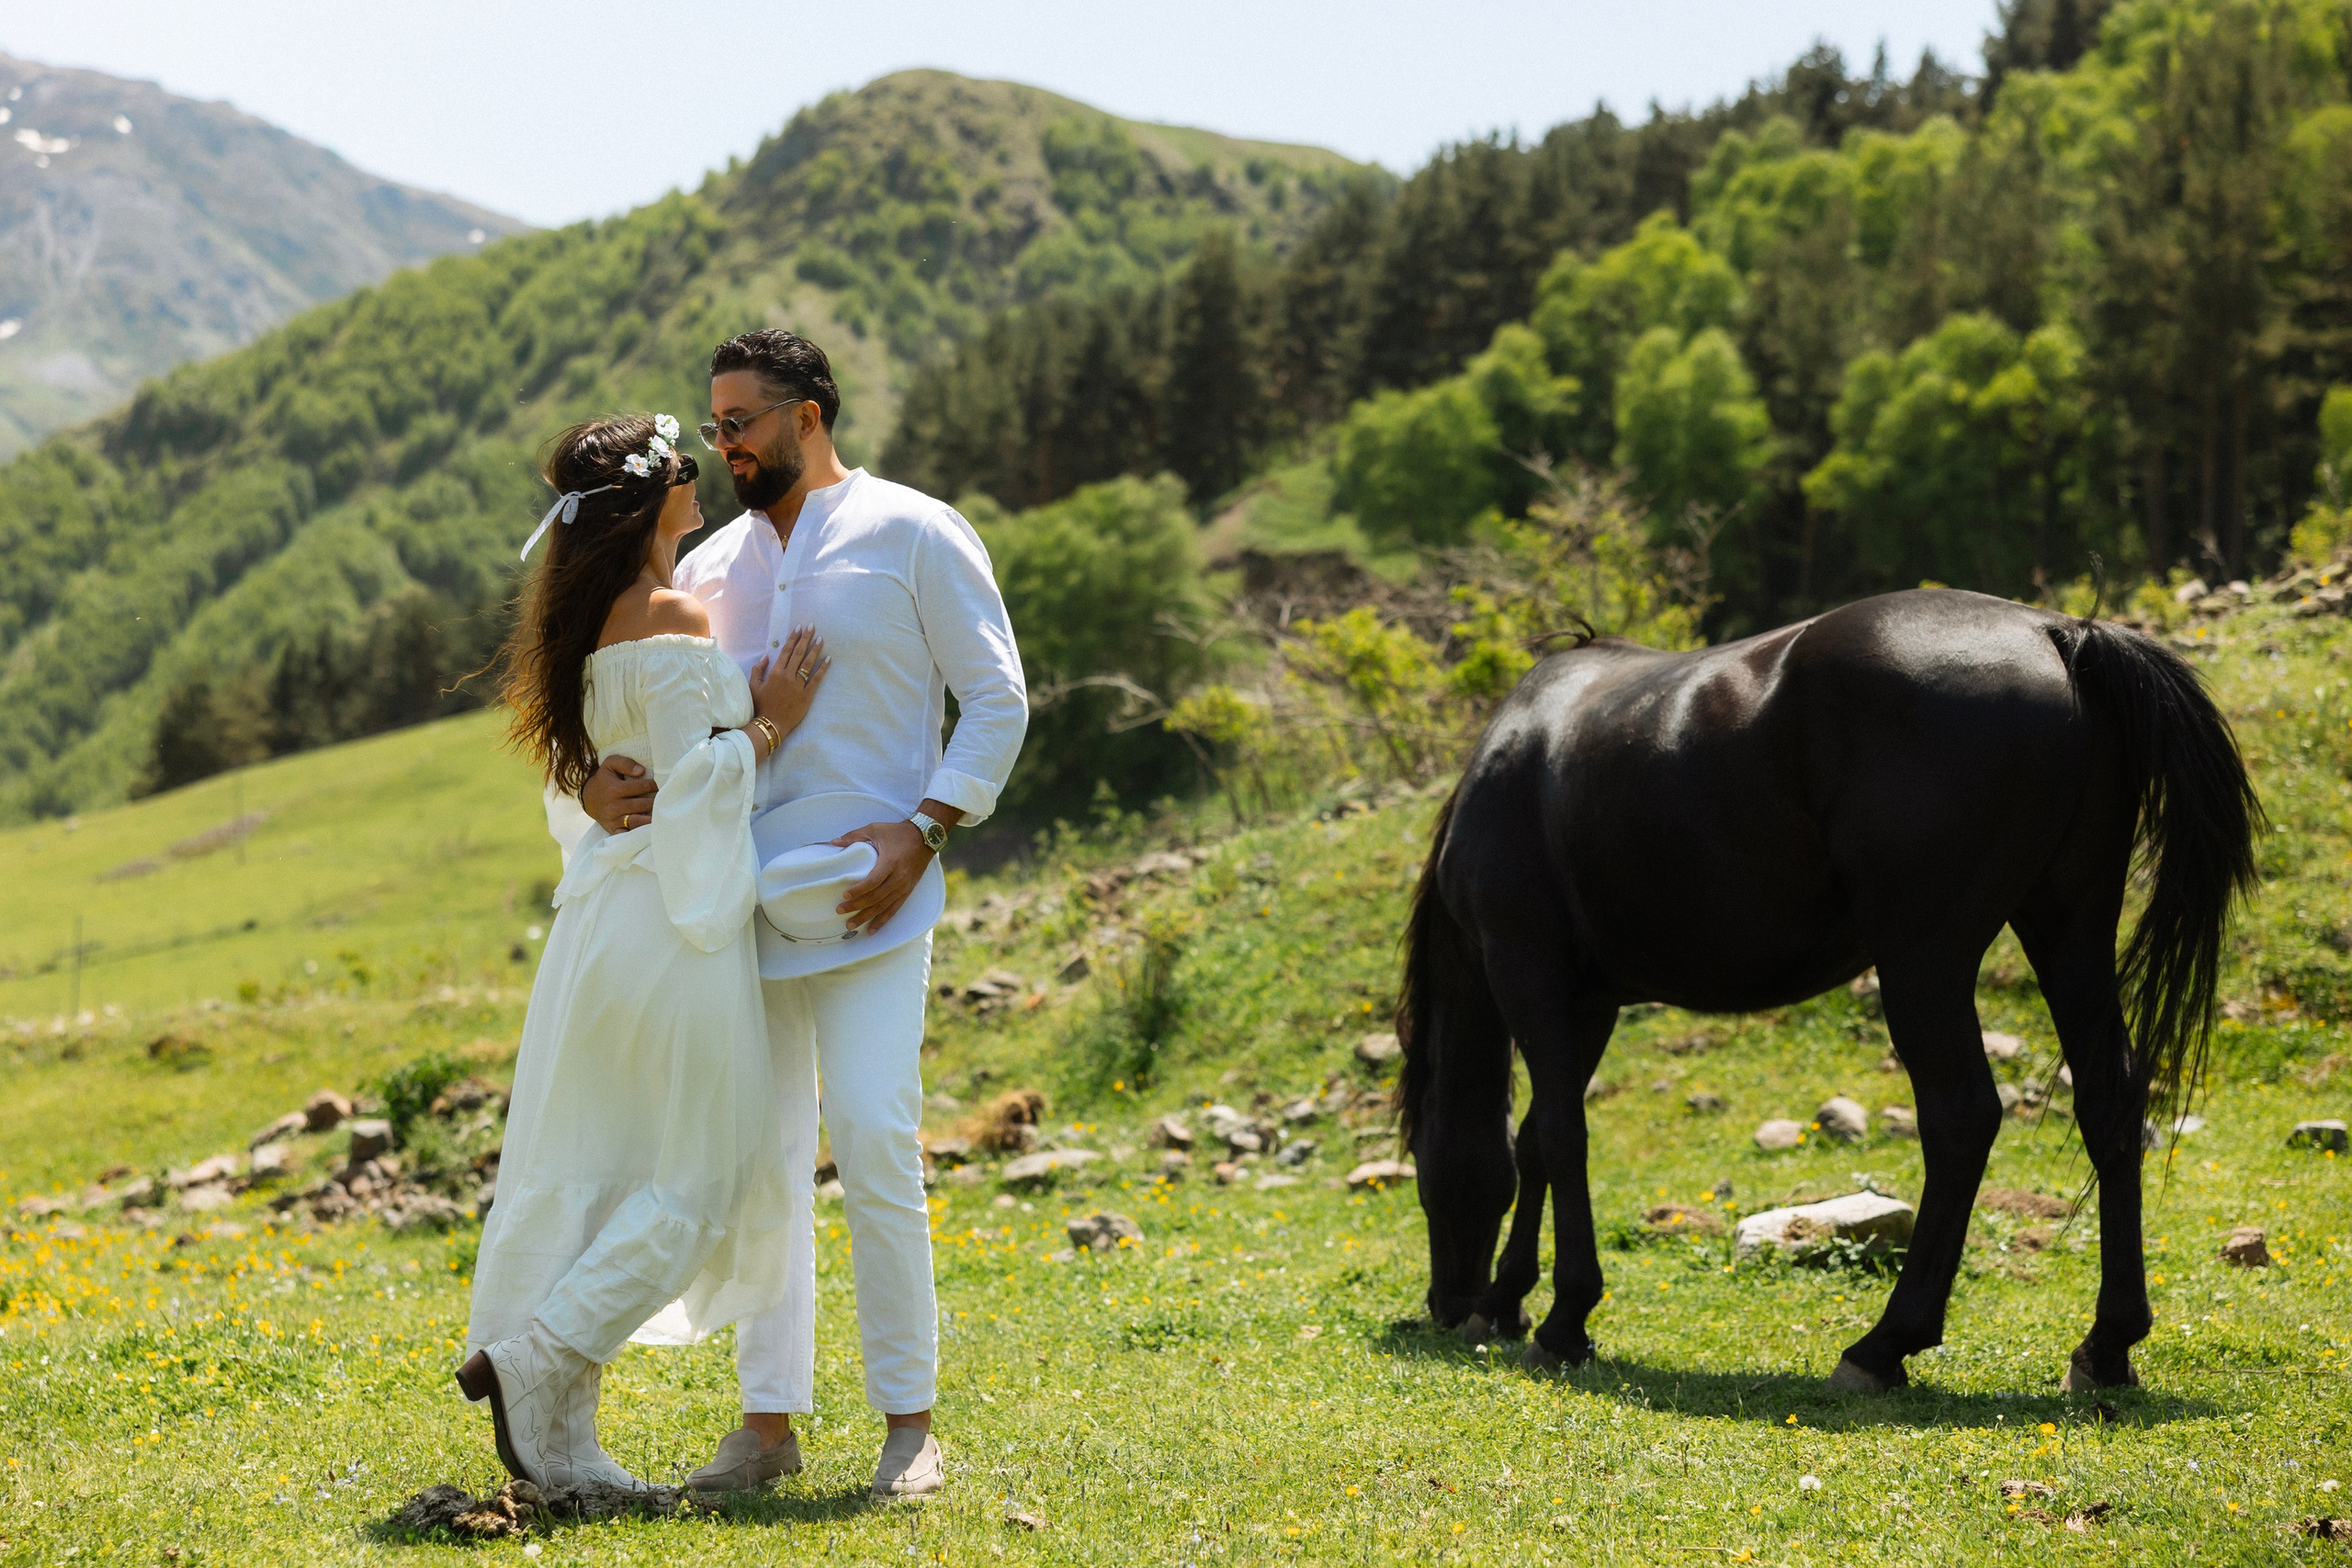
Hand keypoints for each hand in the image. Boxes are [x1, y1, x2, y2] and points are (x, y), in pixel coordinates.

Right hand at [582, 755, 655, 832]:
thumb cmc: (604, 779)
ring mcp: (614, 819)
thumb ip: (625, 763)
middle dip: (656, 801)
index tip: (661, 784)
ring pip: (638, 822)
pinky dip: (639, 833)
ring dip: (652, 819)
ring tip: (662, 813)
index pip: (641, 787)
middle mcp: (614, 806)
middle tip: (667, 798)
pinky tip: (650, 829)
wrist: (589, 798)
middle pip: (642, 805)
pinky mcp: (614, 829)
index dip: (654, 785)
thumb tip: (641, 771)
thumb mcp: (610, 764)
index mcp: (614, 789)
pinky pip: (629, 834)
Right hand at [748, 626, 829, 741]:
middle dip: (806, 638)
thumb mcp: (754, 686)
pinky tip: (829, 659)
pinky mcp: (807, 695)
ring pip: (808, 664)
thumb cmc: (761, 705)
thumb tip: (766, 656)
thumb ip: (758, 670)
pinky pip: (817, 679)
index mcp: (775, 673)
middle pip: (799, 653)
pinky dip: (823, 669)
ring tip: (821, 639)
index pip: (786, 651)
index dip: (793, 638)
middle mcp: (788, 676)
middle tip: (812, 626)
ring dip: (815, 650)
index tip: (799, 627)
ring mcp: (798, 686)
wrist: (771, 724)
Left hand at [832, 820, 929, 935]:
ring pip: (883, 906)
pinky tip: (871, 929)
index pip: (873, 881)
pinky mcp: (907, 891)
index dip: (858, 890)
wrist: (925, 838)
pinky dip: (882, 920)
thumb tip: (833, 842)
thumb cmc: (898, 832)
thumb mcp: (875, 829)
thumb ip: (853, 836)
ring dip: (866, 917)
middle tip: (839, 911)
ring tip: (850, 925)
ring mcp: (904, 887)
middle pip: (875, 897)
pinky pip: (894, 909)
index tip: (844, 895)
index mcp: (890, 862)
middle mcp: (898, 878)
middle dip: (856, 906)